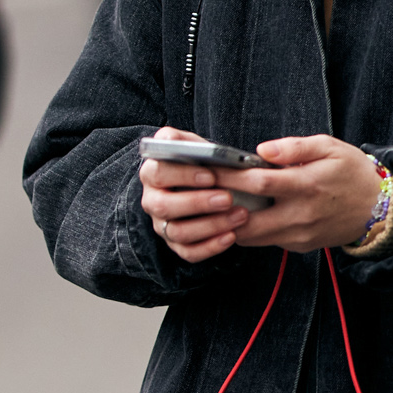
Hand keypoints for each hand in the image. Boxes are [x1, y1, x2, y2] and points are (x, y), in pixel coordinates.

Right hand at [140, 127, 245, 264]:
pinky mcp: (176, 245)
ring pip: (178, 232)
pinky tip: (232, 236)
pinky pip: (189, 252)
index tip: (211, 176)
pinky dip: (211, 247)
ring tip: (240, 215)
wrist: (209, 185)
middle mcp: (152, 201)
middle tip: (228, 199)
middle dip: (198, 203)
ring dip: (211, 225)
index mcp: (151, 173)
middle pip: (164, 206)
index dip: (183, 176)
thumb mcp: (192, 145)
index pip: (158, 174)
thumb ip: (181, 140)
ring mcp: (162, 226)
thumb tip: (171, 141)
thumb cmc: (200, 163)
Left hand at [142, 129, 384, 265]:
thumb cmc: (352, 172)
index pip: (258, 183)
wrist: (380, 209)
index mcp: (306, 185)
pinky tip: (236, 217)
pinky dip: (248, 231)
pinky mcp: (300, 246)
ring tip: (209, 208)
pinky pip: (266, 240)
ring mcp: (299, 235)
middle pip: (247, 218)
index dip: (229, 177)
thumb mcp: (329, 147)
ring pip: (252, 236)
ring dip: (229, 224)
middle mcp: (300, 215)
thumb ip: (294, 147)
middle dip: (219, 209)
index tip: (206, 169)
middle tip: (196, 196)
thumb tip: (262, 150)